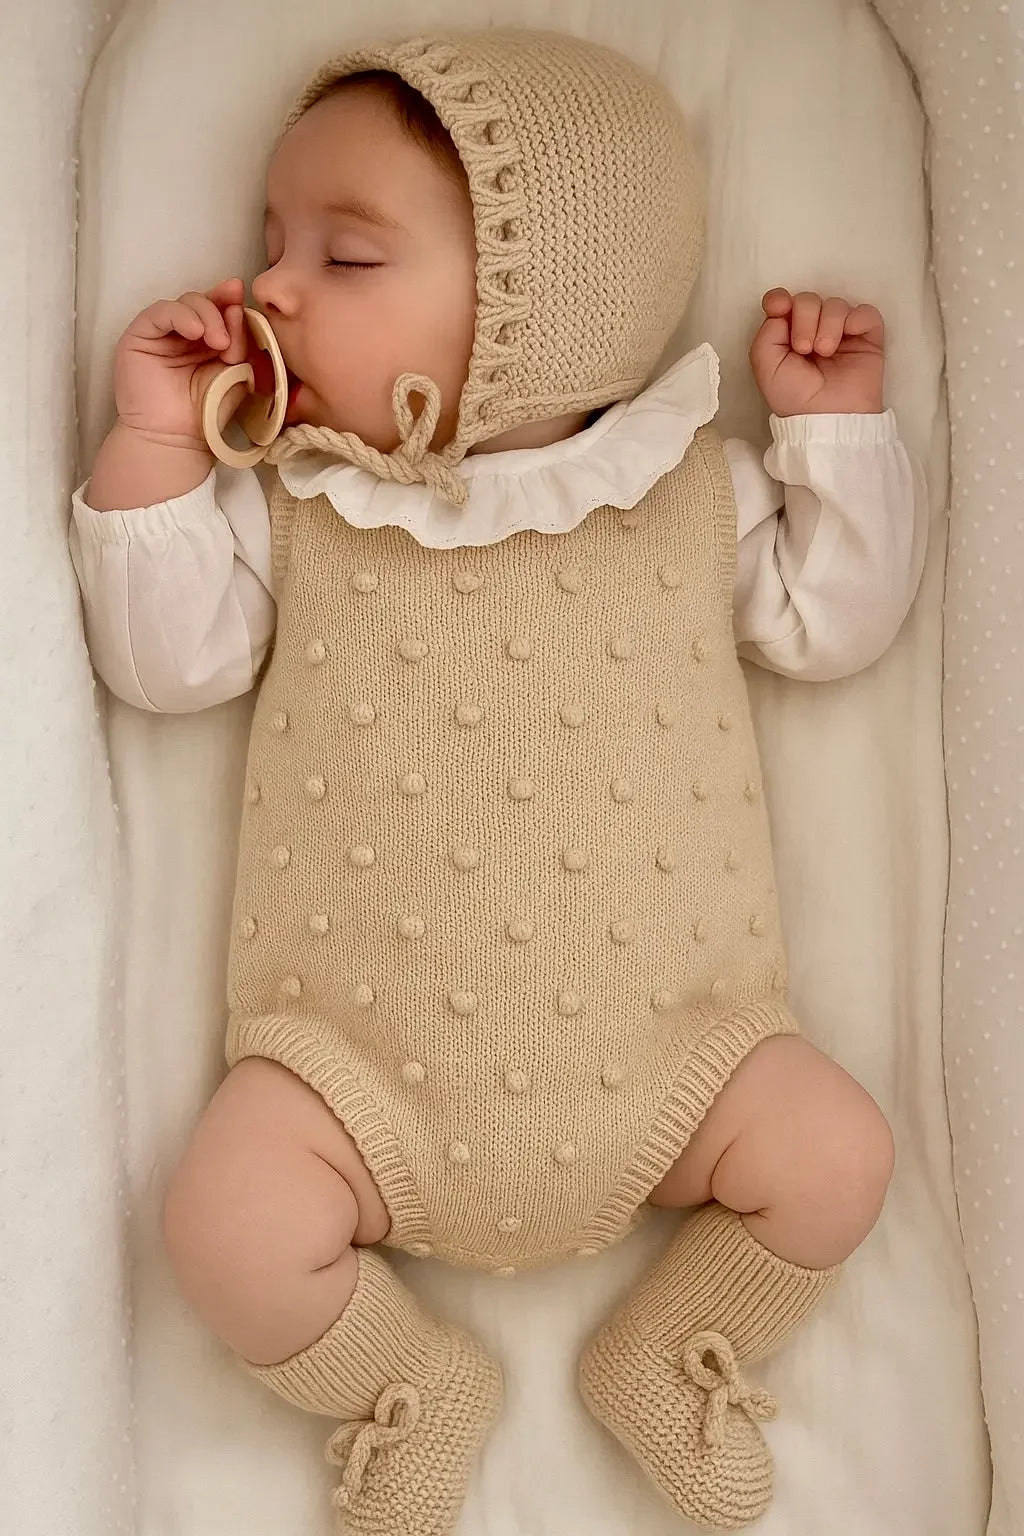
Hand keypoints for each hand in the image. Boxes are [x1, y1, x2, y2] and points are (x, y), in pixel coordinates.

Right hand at [112, 276, 253, 447]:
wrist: (176, 438)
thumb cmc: (206, 412)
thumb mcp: (234, 373)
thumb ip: (238, 342)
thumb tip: (238, 308)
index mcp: (208, 340)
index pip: (219, 309)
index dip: (229, 299)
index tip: (241, 294)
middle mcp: (184, 334)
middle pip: (203, 302)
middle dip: (220, 310)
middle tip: (228, 340)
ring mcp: (162, 333)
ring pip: (184, 302)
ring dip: (205, 315)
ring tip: (217, 342)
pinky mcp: (141, 335)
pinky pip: (160, 312)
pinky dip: (180, 315)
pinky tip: (195, 331)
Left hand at [749, 289, 884, 415]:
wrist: (827, 415)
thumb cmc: (795, 397)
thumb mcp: (765, 366)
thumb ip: (767, 332)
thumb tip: (782, 309)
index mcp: (787, 335)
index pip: (783, 302)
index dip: (780, 299)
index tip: (779, 308)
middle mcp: (813, 329)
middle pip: (808, 299)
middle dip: (804, 318)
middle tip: (804, 348)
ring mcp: (841, 332)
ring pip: (835, 304)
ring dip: (827, 324)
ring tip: (825, 352)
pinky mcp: (866, 337)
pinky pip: (864, 312)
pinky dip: (855, 320)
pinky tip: (847, 339)